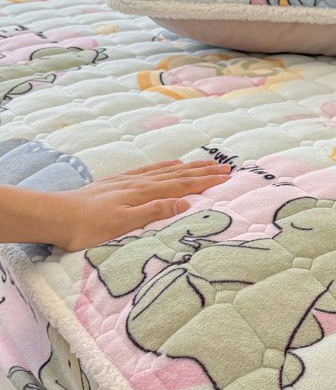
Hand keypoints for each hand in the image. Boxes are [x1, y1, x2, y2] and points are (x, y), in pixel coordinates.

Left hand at [51, 159, 232, 250]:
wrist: (55, 216)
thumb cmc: (88, 226)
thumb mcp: (124, 224)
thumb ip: (154, 211)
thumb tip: (184, 202)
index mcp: (143, 194)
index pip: (182, 185)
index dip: (205, 181)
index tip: (226, 176)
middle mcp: (138, 183)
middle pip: (177, 174)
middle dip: (203, 171)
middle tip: (225, 167)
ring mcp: (127, 181)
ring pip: (165, 170)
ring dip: (187, 166)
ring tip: (204, 162)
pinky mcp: (117, 183)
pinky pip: (147, 170)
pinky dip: (163, 166)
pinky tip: (168, 164)